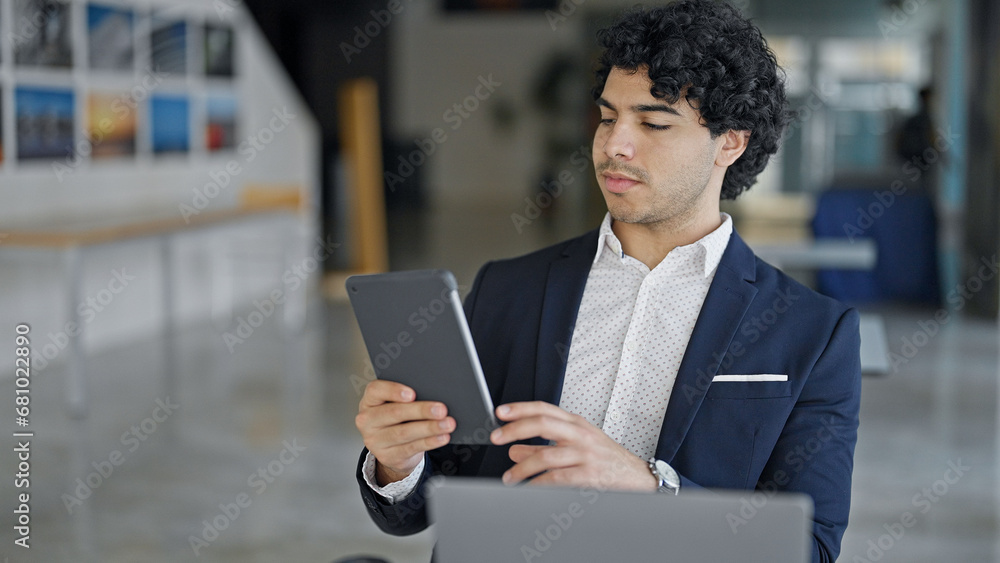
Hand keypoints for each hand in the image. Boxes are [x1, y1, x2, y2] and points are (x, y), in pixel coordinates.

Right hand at [355, 380, 454, 485]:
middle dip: (420, 411)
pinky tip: (442, 437)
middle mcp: (367, 421)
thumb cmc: (397, 419)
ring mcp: (375, 441)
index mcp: (369, 401)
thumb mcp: (395, 405)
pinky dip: (429, 442)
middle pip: (394, 413)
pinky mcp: (387, 456)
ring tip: (447, 424)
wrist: (391, 448)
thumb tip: (433, 395)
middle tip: (441, 409)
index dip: (393, 391)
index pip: (375, 391)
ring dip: (429, 428)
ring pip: (404, 433)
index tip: (412, 393)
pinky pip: (411, 448)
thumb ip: (408, 399)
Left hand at [489, 401, 656, 491]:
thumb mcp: (576, 447)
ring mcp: (586, 454)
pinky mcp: (589, 475)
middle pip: (542, 424)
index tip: (500, 412)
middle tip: (496, 437)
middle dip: (515, 430)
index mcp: (577, 424)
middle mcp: (581, 435)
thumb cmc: (605, 460)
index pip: (544, 409)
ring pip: (545, 455)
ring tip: (509, 477)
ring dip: (522, 467)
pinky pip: (557, 479)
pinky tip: (528, 488)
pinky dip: (539, 484)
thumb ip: (543, 448)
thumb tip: (514, 450)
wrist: (637, 477)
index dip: (521, 408)